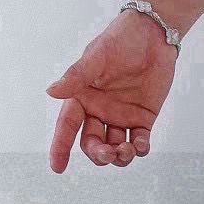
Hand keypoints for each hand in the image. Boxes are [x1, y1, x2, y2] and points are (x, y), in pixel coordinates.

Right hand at [46, 11, 177, 172]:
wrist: (152, 35)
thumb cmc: (120, 40)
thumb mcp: (96, 56)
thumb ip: (76, 76)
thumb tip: (51, 92)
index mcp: (82, 97)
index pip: (68, 126)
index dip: (61, 147)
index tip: (58, 168)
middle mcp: (99, 110)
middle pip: (93, 143)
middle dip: (98, 154)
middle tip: (107, 154)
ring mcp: (121, 116)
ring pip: (116, 147)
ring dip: (120, 156)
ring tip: (126, 151)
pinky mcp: (143, 119)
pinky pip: (139, 142)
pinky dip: (140, 148)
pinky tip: (140, 145)